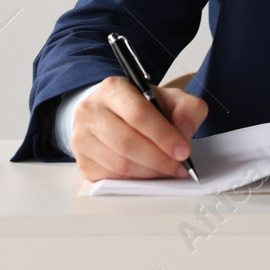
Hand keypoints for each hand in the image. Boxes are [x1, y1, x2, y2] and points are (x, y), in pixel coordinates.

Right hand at [69, 76, 207, 181]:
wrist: (112, 114)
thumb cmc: (142, 107)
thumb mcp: (169, 98)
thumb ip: (187, 109)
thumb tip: (185, 131)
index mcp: (113, 89)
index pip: (138, 114)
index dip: (163, 135)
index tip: (184, 150)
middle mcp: (91, 111)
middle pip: (127, 142)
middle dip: (159, 159)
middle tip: (180, 166)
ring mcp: (82, 138)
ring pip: (119, 164)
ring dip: (150, 173)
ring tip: (168, 171)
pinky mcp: (83, 162)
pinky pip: (112, 178)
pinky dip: (135, 181)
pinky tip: (149, 174)